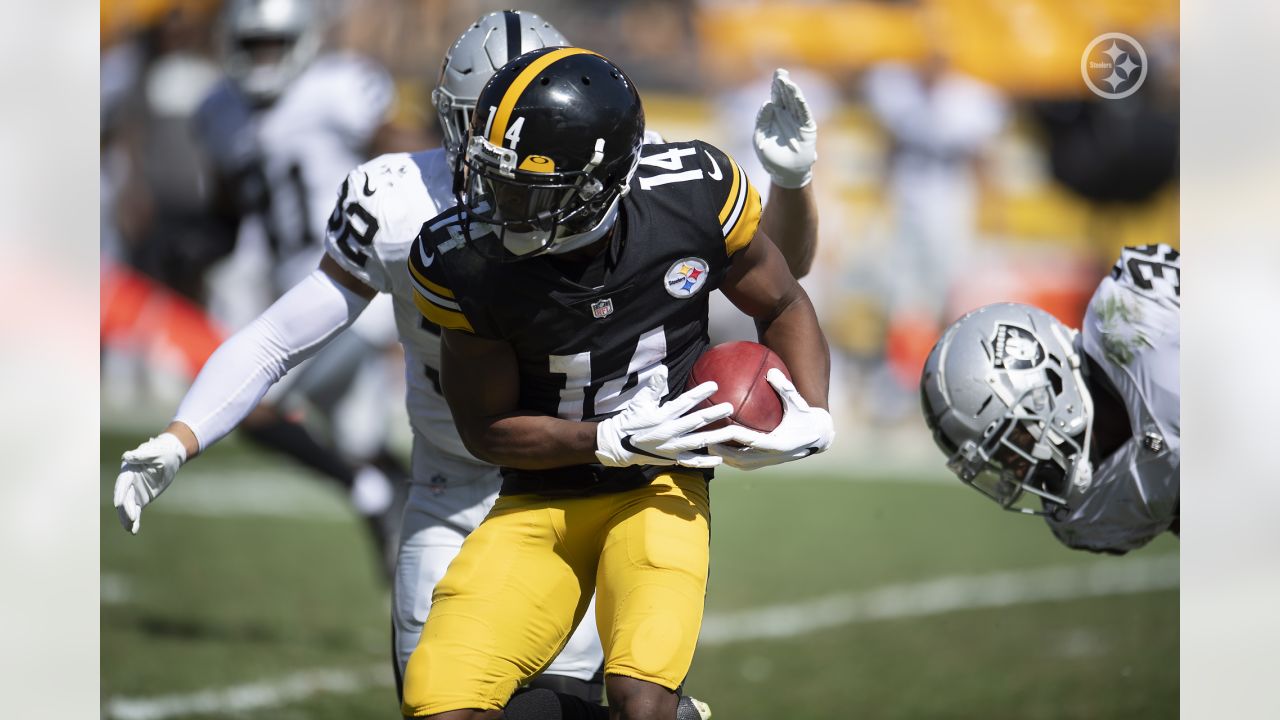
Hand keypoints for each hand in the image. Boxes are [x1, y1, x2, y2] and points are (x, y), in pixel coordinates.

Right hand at [113, 433, 186, 533]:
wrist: (171, 455)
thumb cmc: (163, 451)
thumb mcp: (155, 452)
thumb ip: (142, 456)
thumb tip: (127, 456)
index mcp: (129, 470)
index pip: (122, 483)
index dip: (119, 493)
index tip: (118, 504)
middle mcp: (129, 482)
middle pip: (124, 497)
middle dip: (126, 509)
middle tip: (131, 519)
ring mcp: (135, 491)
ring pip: (128, 506)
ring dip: (127, 518)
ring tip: (130, 529)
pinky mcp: (142, 498)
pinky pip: (136, 510)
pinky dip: (135, 520)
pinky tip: (133, 530)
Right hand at [596, 366, 746, 468]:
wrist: (619, 445)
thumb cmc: (631, 420)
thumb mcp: (639, 401)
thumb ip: (653, 386)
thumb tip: (663, 369)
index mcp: (661, 416)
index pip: (683, 402)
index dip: (699, 393)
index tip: (714, 385)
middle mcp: (668, 432)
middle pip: (694, 422)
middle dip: (713, 414)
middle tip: (729, 407)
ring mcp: (671, 447)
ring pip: (697, 442)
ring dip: (715, 437)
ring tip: (732, 431)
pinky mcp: (671, 459)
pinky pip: (691, 461)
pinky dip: (705, 461)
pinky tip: (720, 458)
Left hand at [710, 369, 832, 469]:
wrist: (817, 438)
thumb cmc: (806, 417)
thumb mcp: (798, 403)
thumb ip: (786, 388)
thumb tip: (771, 370)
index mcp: (780, 444)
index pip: (755, 441)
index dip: (738, 435)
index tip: (724, 427)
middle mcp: (772, 456)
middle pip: (742, 458)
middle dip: (724, 451)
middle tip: (708, 440)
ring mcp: (768, 462)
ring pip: (741, 464)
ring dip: (724, 457)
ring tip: (707, 445)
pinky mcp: (765, 463)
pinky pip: (744, 463)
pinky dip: (730, 457)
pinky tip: (718, 447)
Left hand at [753, 68, 817, 188]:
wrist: (784, 173)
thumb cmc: (770, 157)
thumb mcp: (760, 138)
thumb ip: (762, 120)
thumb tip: (768, 103)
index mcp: (774, 116)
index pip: (775, 98)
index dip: (775, 88)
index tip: (776, 78)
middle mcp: (787, 115)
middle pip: (785, 96)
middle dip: (783, 84)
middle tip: (780, 72)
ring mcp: (797, 120)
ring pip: (794, 102)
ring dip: (791, 91)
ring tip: (786, 81)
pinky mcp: (807, 127)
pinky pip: (804, 113)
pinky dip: (800, 103)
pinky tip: (796, 94)